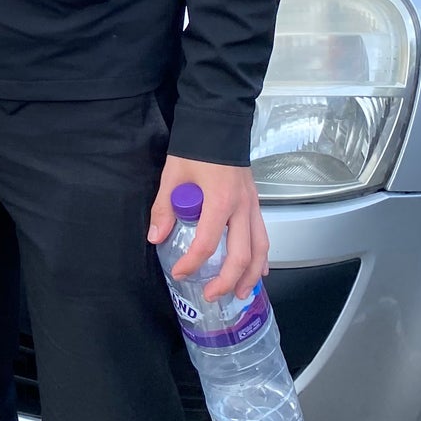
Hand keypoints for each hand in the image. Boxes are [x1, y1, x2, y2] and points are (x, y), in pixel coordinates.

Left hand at [148, 155, 266, 301]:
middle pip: (241, 255)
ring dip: (251, 275)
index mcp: (219, 200)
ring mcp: (253, 206)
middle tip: (212, 296)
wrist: (218, 124)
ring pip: (260, 249)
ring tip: (240, 293)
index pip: (206, 243)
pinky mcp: (256, 203)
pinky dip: (262, 257)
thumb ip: (164, 209)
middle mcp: (241, 207)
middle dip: (227, 281)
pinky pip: (264, 236)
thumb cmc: (195, 148)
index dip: (192, 263)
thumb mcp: (173, 176)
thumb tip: (156, 238)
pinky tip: (258, 271)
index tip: (180, 273)